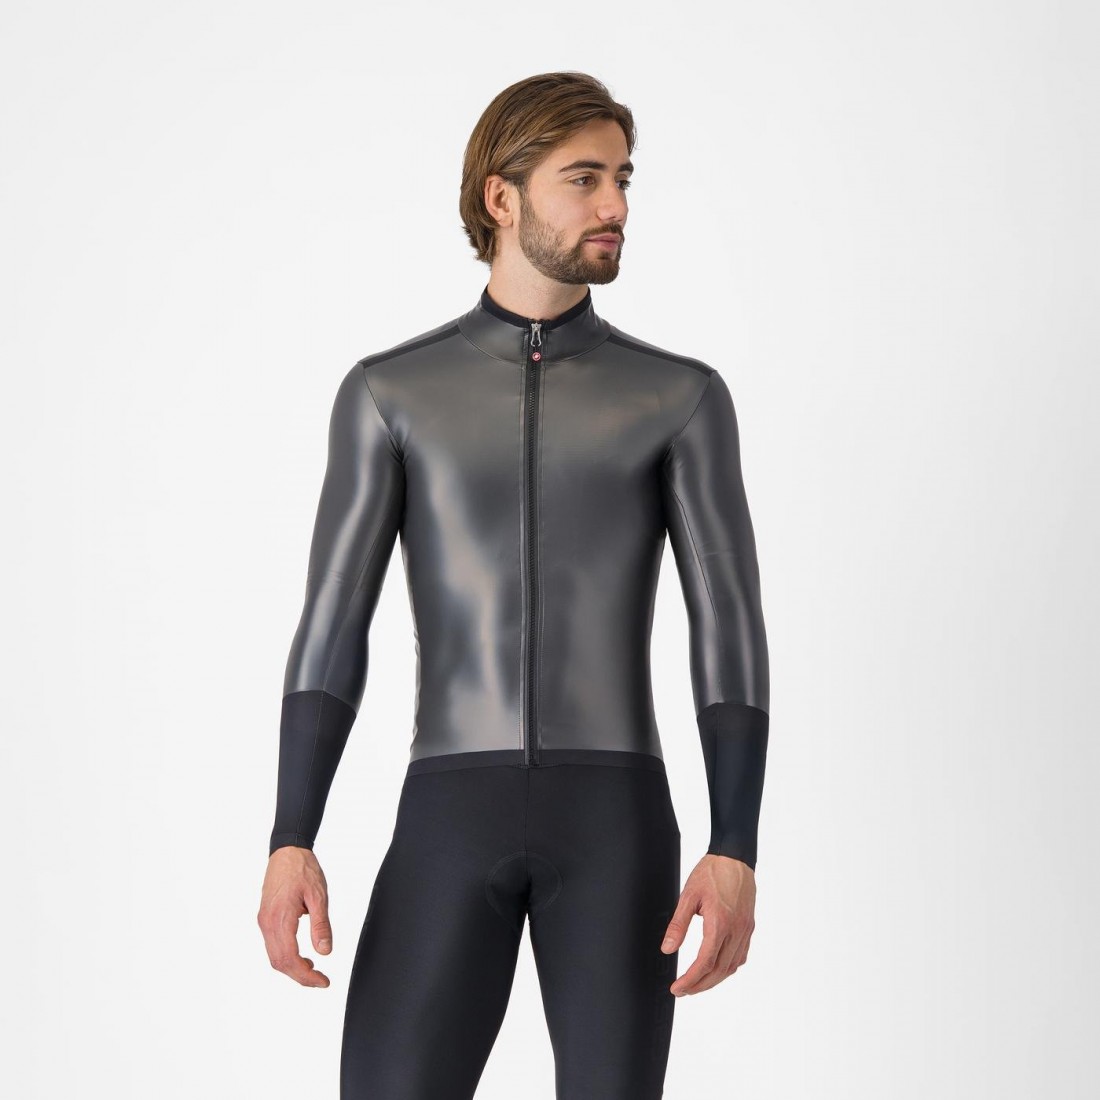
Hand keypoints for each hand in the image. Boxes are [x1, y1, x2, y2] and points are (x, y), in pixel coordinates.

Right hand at [257, 846, 333, 986]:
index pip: (290, 959)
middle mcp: (267, 923)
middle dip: (299, 976)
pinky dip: (286, 955)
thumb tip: (325, 952)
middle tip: (321, 980)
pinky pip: (273, 944)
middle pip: (279, 962)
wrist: (287, 850)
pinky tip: (303, 955)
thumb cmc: (303, 869)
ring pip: (274, 956)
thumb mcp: (319, 896)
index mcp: (280, 918)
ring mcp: (264, 920)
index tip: (323, 982)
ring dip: (292, 967)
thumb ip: (321, 925)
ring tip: (314, 969)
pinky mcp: (265, 917)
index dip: (306, 976)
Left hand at [660, 853, 755, 995]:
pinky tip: (717, 968)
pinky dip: (728, 967)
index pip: (705, 962)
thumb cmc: (711, 872)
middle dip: (700, 985)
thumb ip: (678, 925)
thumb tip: (667, 949)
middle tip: (684, 991)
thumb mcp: (688, 896)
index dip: (690, 980)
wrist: (735, 857)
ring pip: (732, 966)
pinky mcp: (749, 926)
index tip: (677, 988)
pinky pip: (740, 955)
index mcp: (720, 923)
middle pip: (719, 971)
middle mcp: (736, 930)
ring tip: (697, 983)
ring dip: (714, 980)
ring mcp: (745, 929)